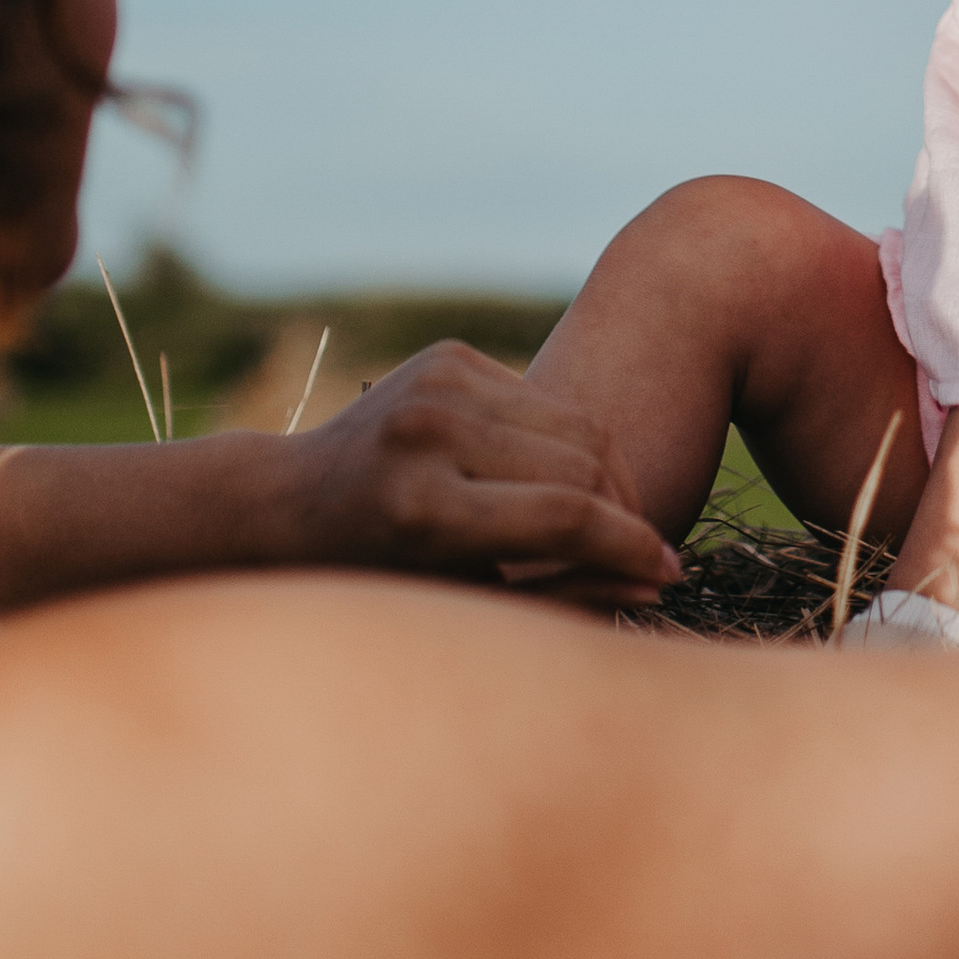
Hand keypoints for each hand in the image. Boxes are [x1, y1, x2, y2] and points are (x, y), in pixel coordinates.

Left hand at [277, 342, 682, 610]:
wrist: (290, 499)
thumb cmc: (379, 576)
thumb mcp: (465, 602)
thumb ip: (562, 594)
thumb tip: (656, 583)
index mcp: (423, 508)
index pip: (566, 515)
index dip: (631, 546)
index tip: (668, 574)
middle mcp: (430, 431)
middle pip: (581, 465)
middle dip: (626, 513)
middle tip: (640, 553)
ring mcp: (438, 381)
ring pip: (577, 424)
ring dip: (609, 475)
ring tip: (608, 521)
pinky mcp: (448, 355)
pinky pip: (545, 400)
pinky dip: (565, 443)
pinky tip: (551, 479)